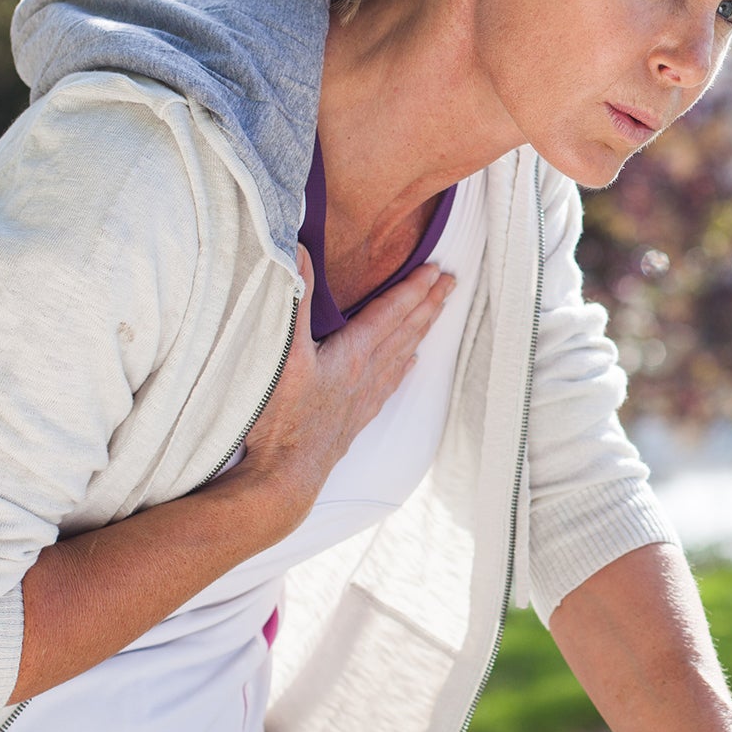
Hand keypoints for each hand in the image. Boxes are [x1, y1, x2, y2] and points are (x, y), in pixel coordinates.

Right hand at [227, 245, 454, 539]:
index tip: (436, 270)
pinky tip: (409, 365)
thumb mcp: (282, 352)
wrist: (282, 480)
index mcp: (354, 355)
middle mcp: (366, 376)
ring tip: (436, 314)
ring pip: (402, 356)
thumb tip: (301, 251)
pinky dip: (403, 367)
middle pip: (406, 331)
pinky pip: (389, 384)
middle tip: (451, 283)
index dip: (413, 289)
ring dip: (420, 331)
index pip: (392, 312)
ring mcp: (363, 400)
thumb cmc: (280, 420)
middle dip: (428, 304)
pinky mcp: (354, 421)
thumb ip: (295, 299)